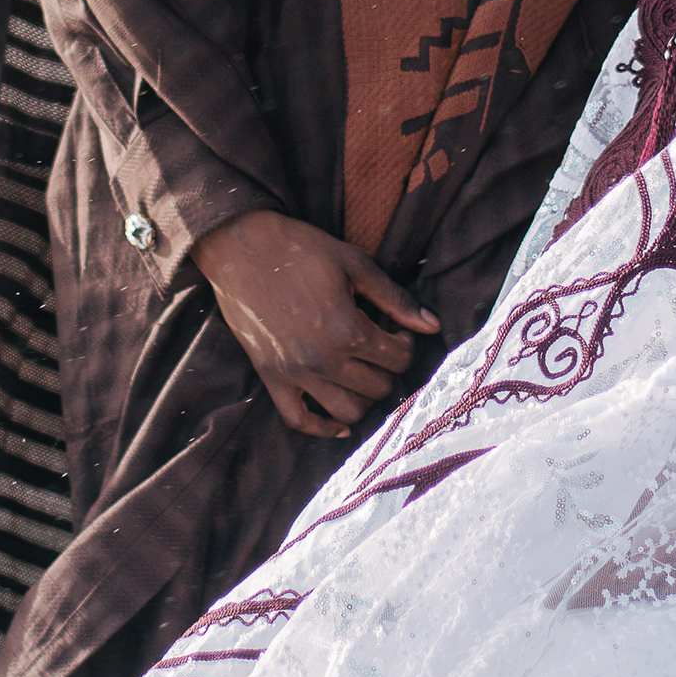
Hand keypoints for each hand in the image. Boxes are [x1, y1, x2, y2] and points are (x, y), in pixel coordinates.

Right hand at [192, 210, 439, 441]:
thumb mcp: (355, 264)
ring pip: (347, 412)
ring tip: (363, 373)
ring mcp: (295, 373)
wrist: (242, 248)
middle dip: (388, 368)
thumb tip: (433, 325)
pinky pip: (299, 420)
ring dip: (364, 398)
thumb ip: (396, 299)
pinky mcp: (271, 378)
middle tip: (381, 346)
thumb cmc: (301, 250)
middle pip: (378, 387)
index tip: (396, 328)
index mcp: (347, 329)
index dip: (406, 343)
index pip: (399, 358)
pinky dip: (322, 428)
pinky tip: (339, 423)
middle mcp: (323, 359)